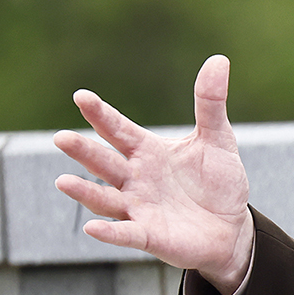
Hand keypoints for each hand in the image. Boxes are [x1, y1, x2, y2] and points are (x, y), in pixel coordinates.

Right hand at [54, 55, 255, 293]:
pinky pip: (125, 234)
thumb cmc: (218, 182)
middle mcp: (135, 178)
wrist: (232, 227)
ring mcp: (138, 207)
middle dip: (83, 151)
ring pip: (104, 199)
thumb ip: (210, 103)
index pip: (118, 129)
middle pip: (103, 162)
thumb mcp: (217, 139)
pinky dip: (110, 232)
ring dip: (84, 192)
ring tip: (63, 181)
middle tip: (61, 138)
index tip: (81, 96)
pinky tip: (92, 229)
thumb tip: (219, 59)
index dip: (100, 114)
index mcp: (147, 151)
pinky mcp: (149, 236)